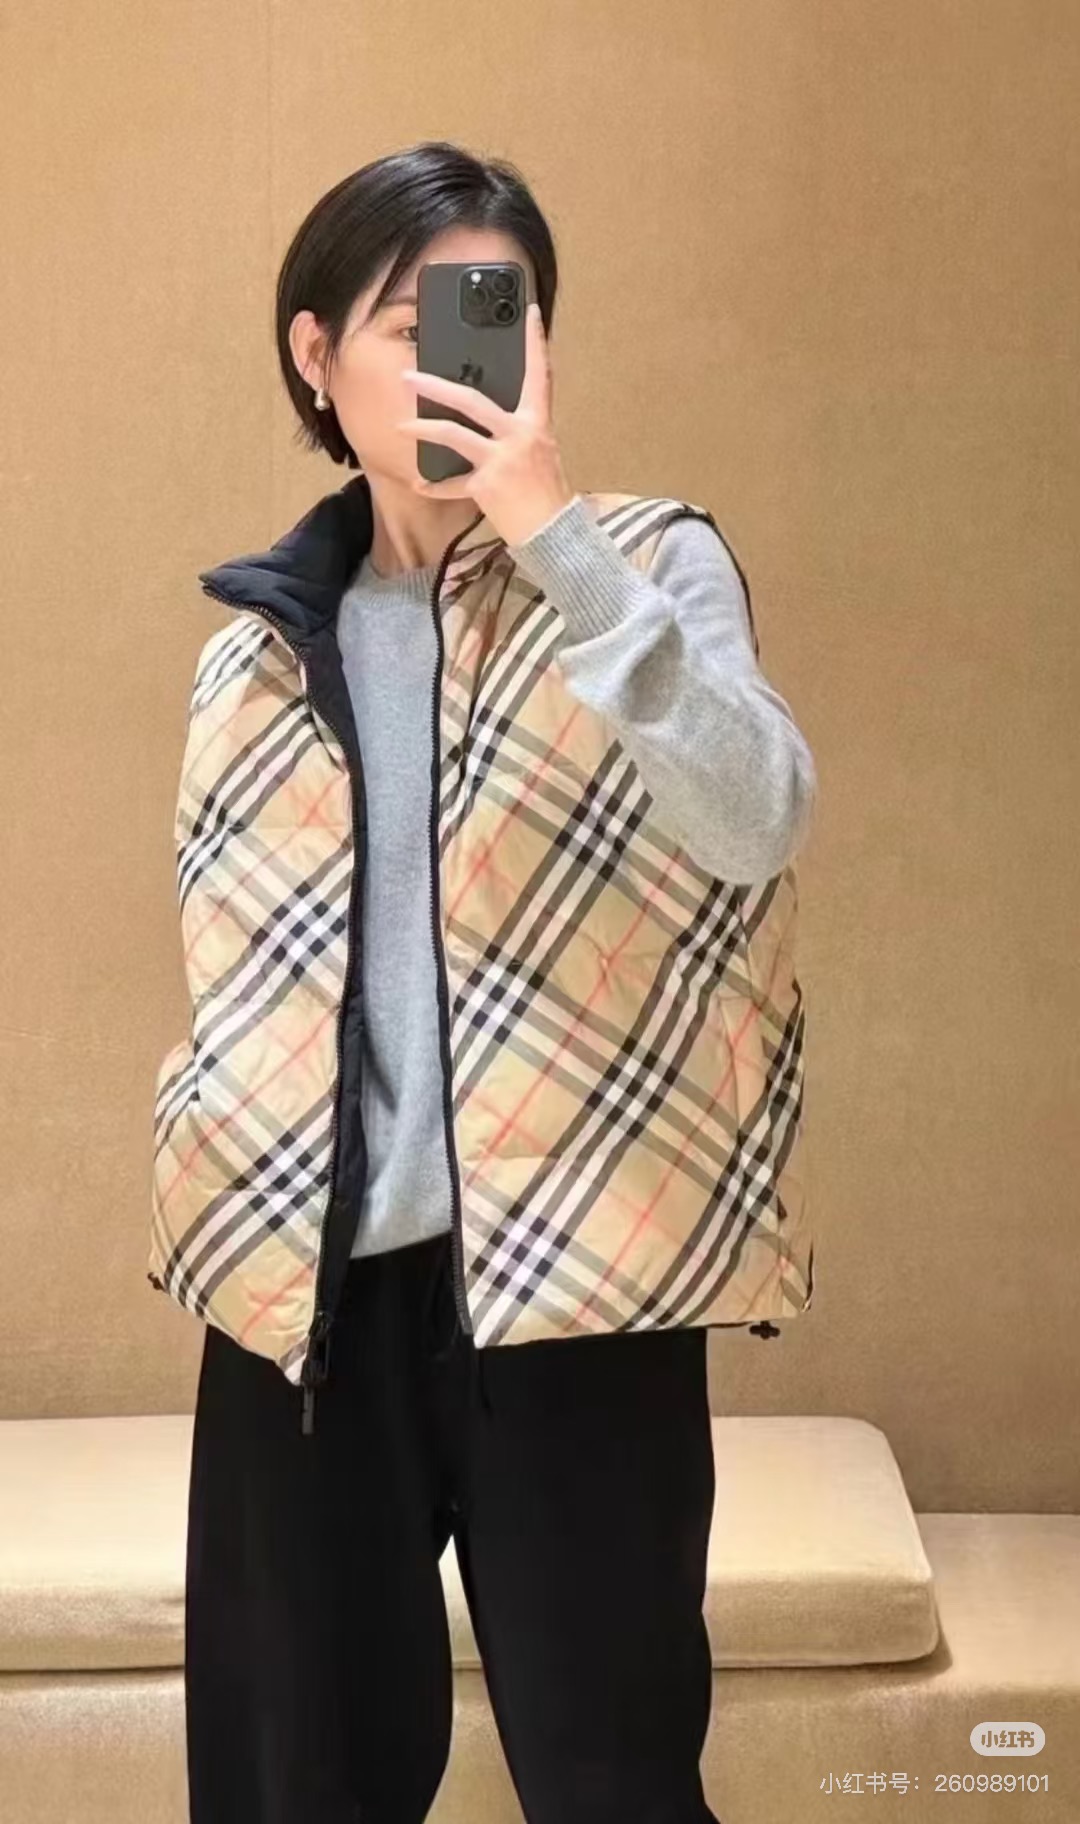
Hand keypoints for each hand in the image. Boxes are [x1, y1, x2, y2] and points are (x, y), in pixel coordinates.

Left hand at [397, 302, 576, 547]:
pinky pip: (454, 484)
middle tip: (409, 377)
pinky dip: (435, 486)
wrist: (556, 534)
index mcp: (537, 424)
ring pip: (454, 436)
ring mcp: (502, 461)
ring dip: (423, 429)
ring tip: (401, 427)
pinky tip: (418, 484)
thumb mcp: (540, 453)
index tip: (529, 313)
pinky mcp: (488, 487)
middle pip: (473, 401)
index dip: (535, 342)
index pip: (539, 375)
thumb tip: (486, 415)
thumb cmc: (547, 494)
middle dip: (436, 387)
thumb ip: (517, 431)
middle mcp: (520, 436)